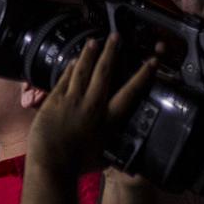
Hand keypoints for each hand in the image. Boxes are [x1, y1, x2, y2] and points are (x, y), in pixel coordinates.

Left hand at [26, 34, 155, 173]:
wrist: (51, 164)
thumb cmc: (78, 165)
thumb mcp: (103, 158)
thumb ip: (115, 153)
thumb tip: (131, 167)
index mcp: (108, 119)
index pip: (130, 92)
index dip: (142, 75)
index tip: (152, 62)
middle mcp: (92, 105)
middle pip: (104, 73)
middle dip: (112, 52)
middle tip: (116, 36)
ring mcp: (72, 101)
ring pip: (82, 71)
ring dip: (89, 54)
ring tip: (94, 41)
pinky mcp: (54, 101)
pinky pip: (64, 79)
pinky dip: (69, 68)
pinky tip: (73, 60)